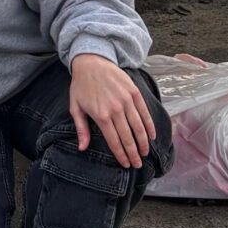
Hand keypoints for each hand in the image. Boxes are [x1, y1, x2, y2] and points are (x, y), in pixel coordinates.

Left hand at [68, 53, 156, 168]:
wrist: (92, 62)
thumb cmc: (81, 86)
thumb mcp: (75, 107)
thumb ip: (81, 129)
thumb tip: (82, 148)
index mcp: (101, 115)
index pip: (114, 141)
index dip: (121, 155)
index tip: (126, 164)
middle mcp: (115, 109)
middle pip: (128, 137)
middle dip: (134, 153)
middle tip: (138, 164)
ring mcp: (126, 100)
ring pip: (138, 127)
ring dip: (143, 142)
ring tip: (145, 153)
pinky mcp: (134, 92)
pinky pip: (144, 112)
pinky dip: (149, 125)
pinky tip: (152, 136)